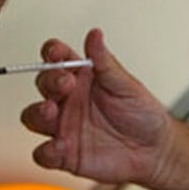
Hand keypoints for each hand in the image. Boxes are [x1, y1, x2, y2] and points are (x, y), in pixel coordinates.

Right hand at [21, 29, 179, 188]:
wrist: (155, 151)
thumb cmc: (143, 115)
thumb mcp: (127, 85)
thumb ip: (105, 62)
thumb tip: (94, 35)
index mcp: (82, 78)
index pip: (57, 58)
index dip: (52, 52)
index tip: (56, 53)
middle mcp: (69, 101)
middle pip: (43, 84)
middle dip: (49, 81)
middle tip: (66, 84)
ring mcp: (64, 127)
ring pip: (33, 116)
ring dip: (38, 112)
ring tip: (52, 111)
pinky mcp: (65, 154)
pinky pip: (43, 153)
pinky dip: (46, 150)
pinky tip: (60, 146)